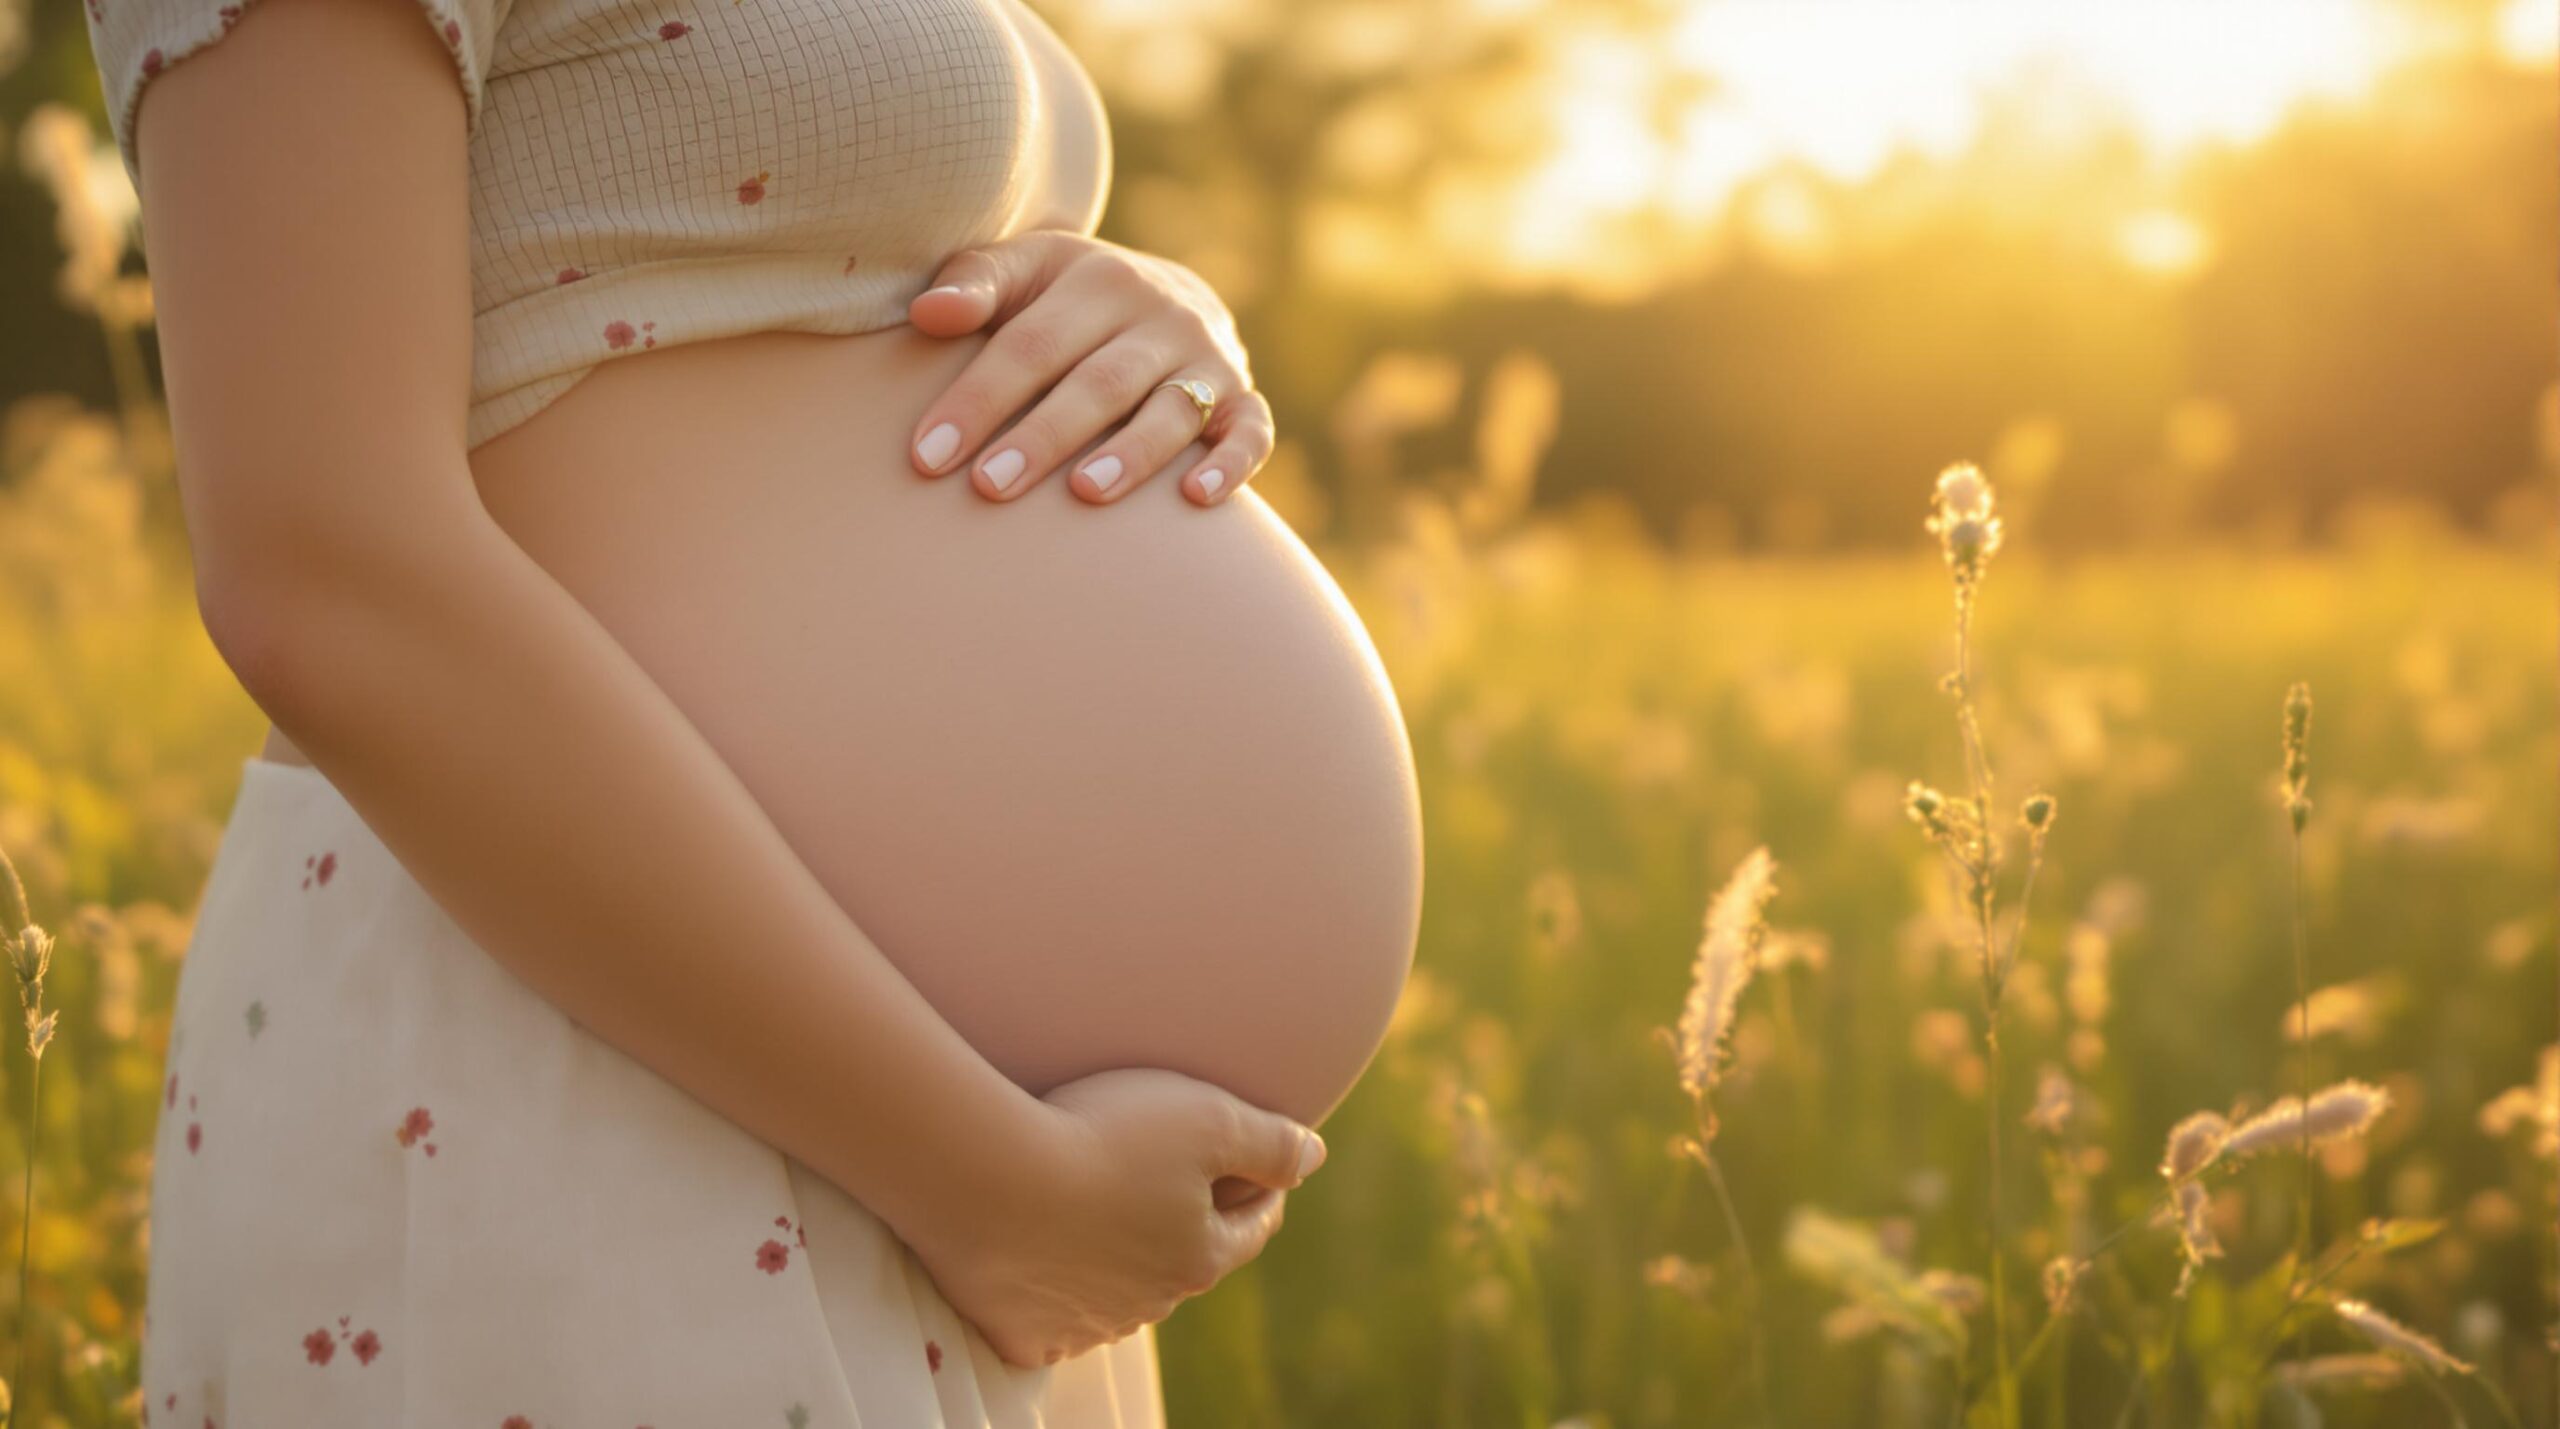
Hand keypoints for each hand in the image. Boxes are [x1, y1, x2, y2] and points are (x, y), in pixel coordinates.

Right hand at [900, 1066, 1324, 1367]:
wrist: (984, 1175)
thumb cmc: (1102, 1136)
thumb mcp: (1207, 1118)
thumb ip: (1270, 1141)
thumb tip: (1314, 1156)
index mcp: (1200, 1256)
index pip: (1251, 1227)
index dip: (1263, 1192)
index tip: (1264, 1173)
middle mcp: (1150, 1304)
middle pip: (1187, 1263)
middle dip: (1193, 1229)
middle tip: (1182, 1193)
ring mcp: (1084, 1324)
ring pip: (1121, 1295)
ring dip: (1125, 1265)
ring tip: (1111, 1225)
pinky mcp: (1022, 1334)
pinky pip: (1053, 1324)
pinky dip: (1060, 1301)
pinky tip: (1052, 1277)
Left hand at [904, 231, 1274, 508]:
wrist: (1166, 295)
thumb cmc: (1065, 299)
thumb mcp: (1023, 271)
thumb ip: (973, 285)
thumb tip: (929, 314)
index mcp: (1096, 281)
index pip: (1029, 346)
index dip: (978, 400)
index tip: (927, 455)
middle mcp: (1159, 316)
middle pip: (1097, 383)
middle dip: (1042, 437)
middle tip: (989, 487)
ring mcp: (1207, 360)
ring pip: (1171, 409)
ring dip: (1133, 453)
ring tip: (1086, 494)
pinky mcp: (1242, 399)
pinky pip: (1251, 431)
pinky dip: (1231, 463)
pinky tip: (1196, 497)